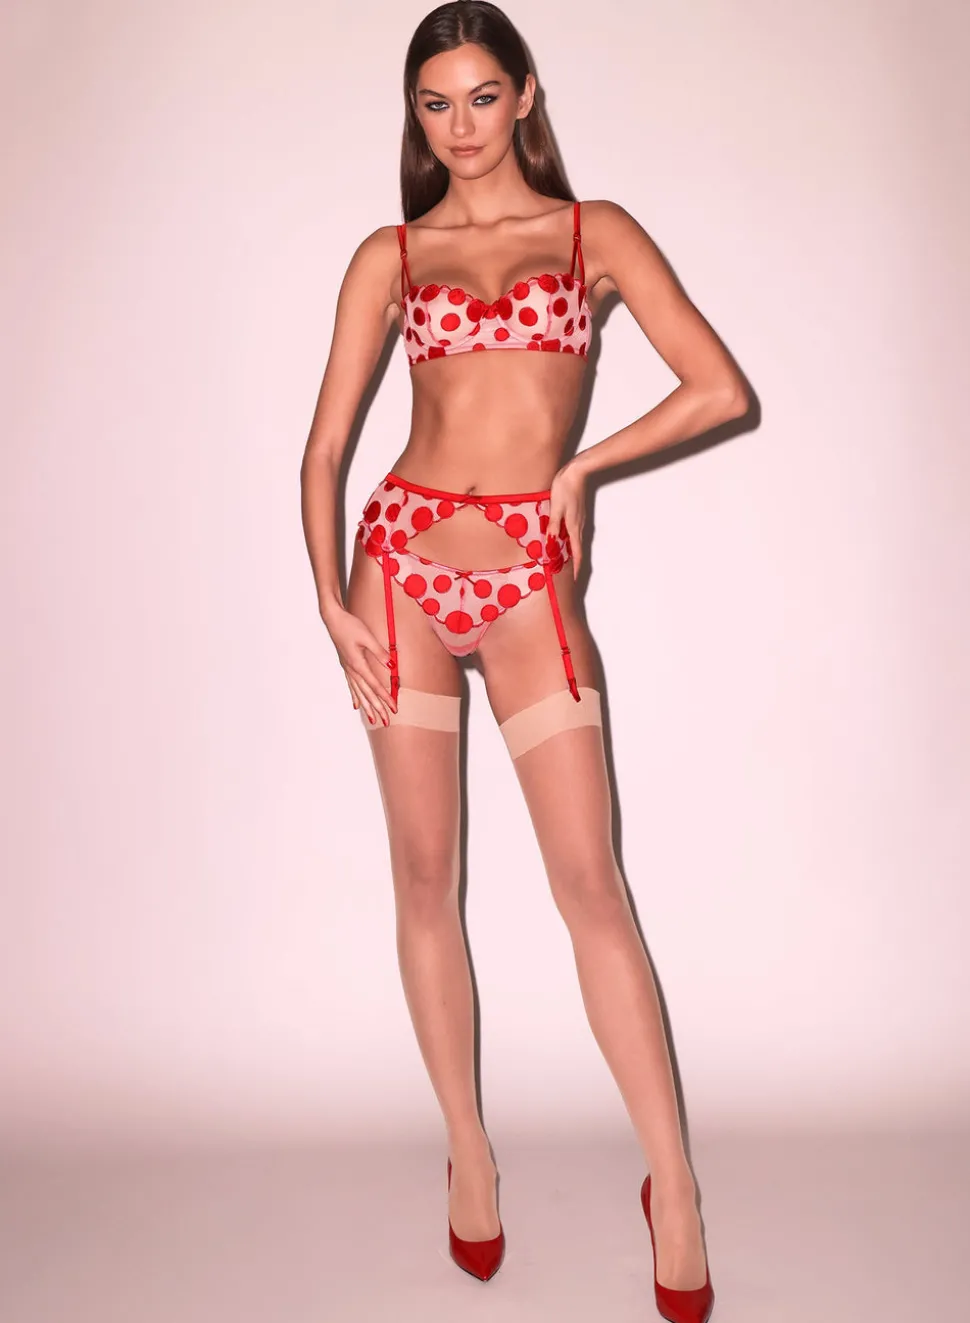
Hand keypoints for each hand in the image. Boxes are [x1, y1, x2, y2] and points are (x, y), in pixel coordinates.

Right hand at [321, 601, 395, 726]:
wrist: (333, 619)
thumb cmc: (350, 625)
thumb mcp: (367, 637)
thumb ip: (379, 652)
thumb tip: (391, 665)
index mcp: (358, 664)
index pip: (375, 685)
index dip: (386, 697)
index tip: (394, 707)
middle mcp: (352, 670)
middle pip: (367, 694)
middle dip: (377, 708)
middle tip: (386, 722)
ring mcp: (348, 669)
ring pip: (359, 693)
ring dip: (367, 707)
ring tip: (373, 720)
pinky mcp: (346, 665)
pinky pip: (351, 686)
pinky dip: (355, 697)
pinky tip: (357, 706)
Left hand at [548, 461, 587, 579]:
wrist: (577, 471)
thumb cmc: (565, 487)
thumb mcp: (556, 507)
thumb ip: (553, 526)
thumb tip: (550, 544)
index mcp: (573, 527)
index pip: (577, 554)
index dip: (576, 569)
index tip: (575, 581)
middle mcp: (578, 527)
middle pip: (578, 551)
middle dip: (575, 566)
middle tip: (569, 578)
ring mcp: (579, 521)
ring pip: (575, 543)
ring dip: (572, 555)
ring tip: (564, 565)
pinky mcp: (576, 514)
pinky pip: (573, 534)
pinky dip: (569, 543)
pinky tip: (562, 543)